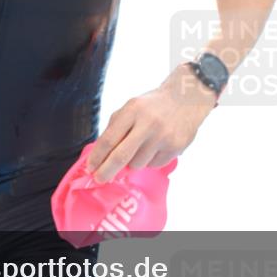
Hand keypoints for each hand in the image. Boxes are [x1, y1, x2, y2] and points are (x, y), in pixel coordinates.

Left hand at [85, 67, 215, 181]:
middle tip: (99, 179)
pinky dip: (149, 161)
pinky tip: (154, 147)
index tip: (90, 168)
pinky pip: (154, 165)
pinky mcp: (176, 147)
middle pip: (121, 156)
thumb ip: (116, 128)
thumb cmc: (152, 106)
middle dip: (107, 171)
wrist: (186, 98)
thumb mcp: (131, 107)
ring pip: (138, 164)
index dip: (97, 156)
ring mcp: (163, 136)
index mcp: (132, 110)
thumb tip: (101, 155)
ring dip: (132, 162)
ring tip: (139, 148)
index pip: (109, 139)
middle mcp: (148, 123)